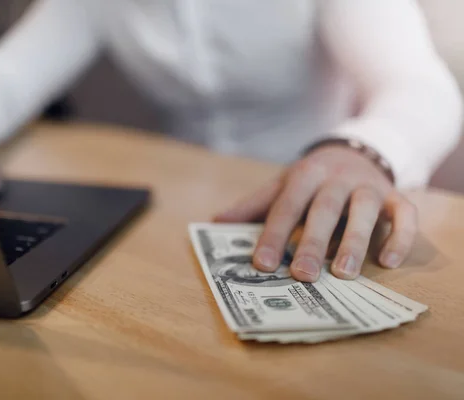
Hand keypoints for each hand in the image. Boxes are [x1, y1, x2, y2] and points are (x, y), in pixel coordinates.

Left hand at [215, 145, 416, 281]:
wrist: (355, 151)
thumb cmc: (311, 179)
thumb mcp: (282, 185)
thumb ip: (253, 205)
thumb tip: (215, 222)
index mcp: (304, 174)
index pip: (286, 206)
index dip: (272, 235)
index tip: (260, 265)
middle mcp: (337, 178)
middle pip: (324, 210)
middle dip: (313, 243)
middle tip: (301, 275)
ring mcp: (369, 186)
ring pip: (364, 211)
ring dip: (355, 241)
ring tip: (343, 275)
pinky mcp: (396, 196)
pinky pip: (405, 214)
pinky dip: (400, 237)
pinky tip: (387, 261)